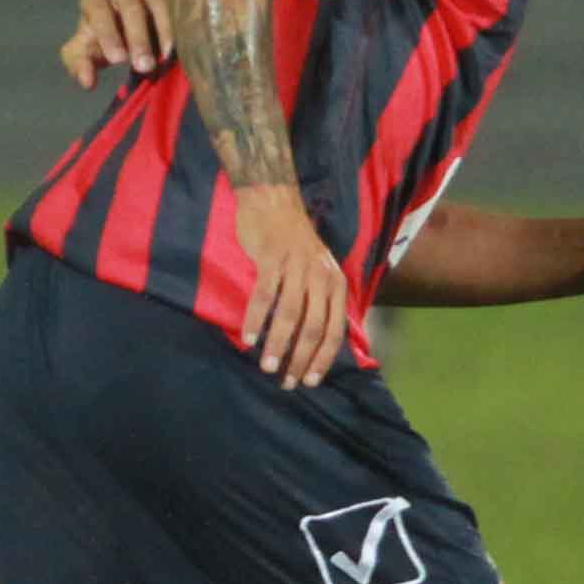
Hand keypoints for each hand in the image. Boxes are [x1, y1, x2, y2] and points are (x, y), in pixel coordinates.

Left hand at [59, 0, 168, 87]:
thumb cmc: (101, 23)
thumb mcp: (85, 41)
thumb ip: (81, 62)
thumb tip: (88, 83)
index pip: (100, 12)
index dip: (109, 35)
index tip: (118, 60)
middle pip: (130, 7)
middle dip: (138, 37)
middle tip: (144, 66)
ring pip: (157, 1)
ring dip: (163, 30)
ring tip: (166, 56)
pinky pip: (175, 1)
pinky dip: (178, 21)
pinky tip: (182, 43)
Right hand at [229, 186, 349, 388]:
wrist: (274, 201)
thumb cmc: (294, 241)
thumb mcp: (320, 269)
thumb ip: (321, 300)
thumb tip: (316, 343)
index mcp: (335, 283)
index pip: (335, 330)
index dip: (322, 359)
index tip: (310, 381)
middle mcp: (320, 276)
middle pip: (313, 327)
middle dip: (300, 359)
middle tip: (287, 382)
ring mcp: (296, 267)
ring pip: (289, 315)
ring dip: (278, 345)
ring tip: (267, 366)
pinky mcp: (272, 258)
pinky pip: (264, 295)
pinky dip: (256, 319)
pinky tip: (248, 338)